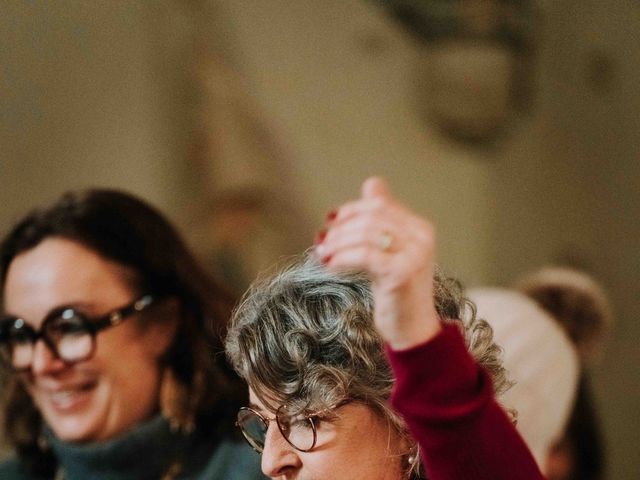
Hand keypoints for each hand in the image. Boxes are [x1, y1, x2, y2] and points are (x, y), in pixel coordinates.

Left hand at [315, 177, 440, 349]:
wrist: (412, 328)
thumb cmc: (396, 291)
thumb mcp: (387, 251)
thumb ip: (380, 219)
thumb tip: (372, 183)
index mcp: (420, 228)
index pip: (380, 205)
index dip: (351, 210)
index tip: (330, 221)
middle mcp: (422, 238)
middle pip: (371, 218)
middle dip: (341, 228)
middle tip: (322, 241)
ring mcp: (415, 255)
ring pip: (366, 234)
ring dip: (338, 243)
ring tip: (322, 254)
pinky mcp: (402, 274)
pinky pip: (365, 256)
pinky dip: (342, 258)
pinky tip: (330, 265)